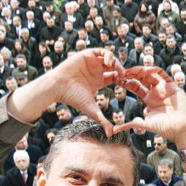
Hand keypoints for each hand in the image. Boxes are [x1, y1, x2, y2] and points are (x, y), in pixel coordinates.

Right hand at [7, 49, 123, 133]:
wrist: (57, 87)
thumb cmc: (71, 97)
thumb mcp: (91, 109)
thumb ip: (102, 120)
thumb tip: (111, 134)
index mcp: (99, 81)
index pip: (116, 77)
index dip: (124, 79)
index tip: (128, 83)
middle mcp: (96, 71)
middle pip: (115, 67)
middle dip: (122, 70)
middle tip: (126, 76)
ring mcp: (91, 63)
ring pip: (109, 58)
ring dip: (116, 62)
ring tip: (117, 69)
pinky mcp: (86, 55)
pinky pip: (100, 51)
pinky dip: (107, 55)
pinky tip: (109, 63)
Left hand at [112, 66, 185, 148]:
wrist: (181, 129)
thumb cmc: (166, 128)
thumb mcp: (144, 124)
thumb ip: (130, 124)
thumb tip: (114, 130)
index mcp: (149, 100)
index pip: (136, 87)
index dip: (126, 82)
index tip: (117, 79)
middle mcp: (156, 92)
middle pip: (142, 79)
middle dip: (131, 74)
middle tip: (121, 72)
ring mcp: (164, 89)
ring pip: (151, 75)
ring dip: (140, 70)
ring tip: (130, 70)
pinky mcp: (172, 86)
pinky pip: (164, 75)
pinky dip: (155, 70)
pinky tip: (146, 70)